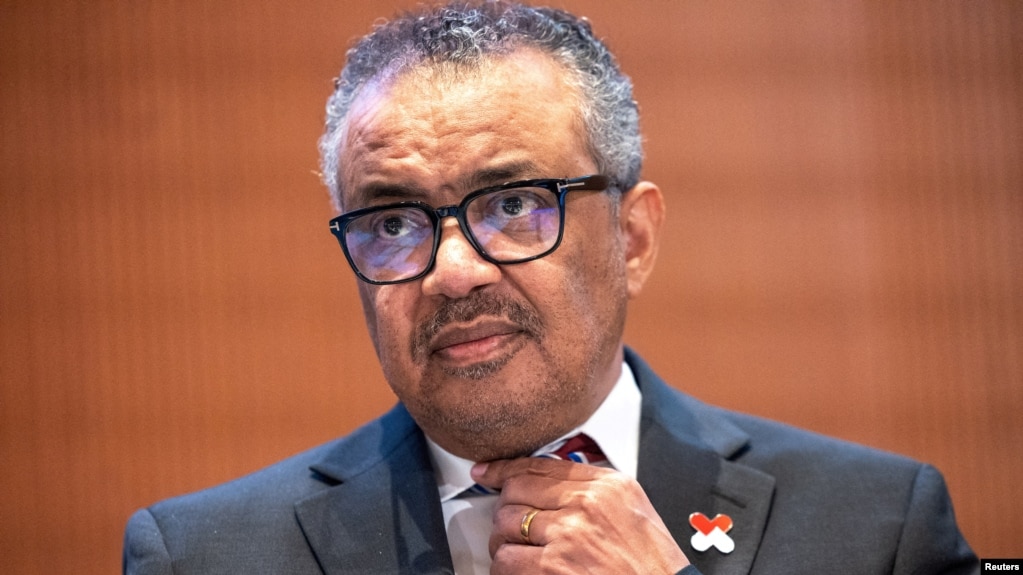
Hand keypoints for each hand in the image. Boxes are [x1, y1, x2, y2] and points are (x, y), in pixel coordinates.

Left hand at [471, 457, 690, 574]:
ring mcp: (569, 535)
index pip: (540, 465)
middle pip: (515, 492)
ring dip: (503, 541)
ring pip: (505, 525)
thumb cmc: (652, 562)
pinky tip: (518, 569)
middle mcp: (586, 504)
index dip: (505, 468)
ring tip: (515, 551)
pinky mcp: (555, 566)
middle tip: (509, 524)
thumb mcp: (631, 507)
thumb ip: (592, 488)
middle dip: (505, 510)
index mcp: (606, 485)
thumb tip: (548, 483)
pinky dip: (505, 566)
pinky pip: (506, 560)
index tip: (488, 471)